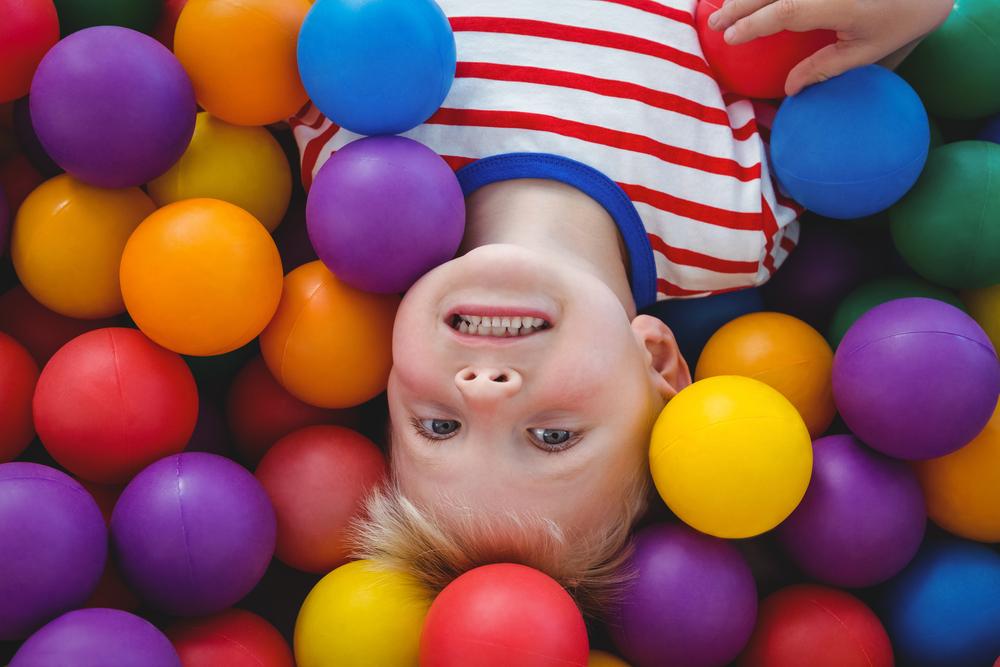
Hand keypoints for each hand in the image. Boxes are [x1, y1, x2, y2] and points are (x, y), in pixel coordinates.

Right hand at [707, 0, 953, 95]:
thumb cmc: (900, 20)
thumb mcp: (866, 52)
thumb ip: (825, 68)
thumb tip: (788, 90)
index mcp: (838, 3)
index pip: (785, 10)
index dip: (752, 24)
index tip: (730, 38)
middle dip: (737, 5)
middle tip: (713, 22)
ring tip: (723, 6)